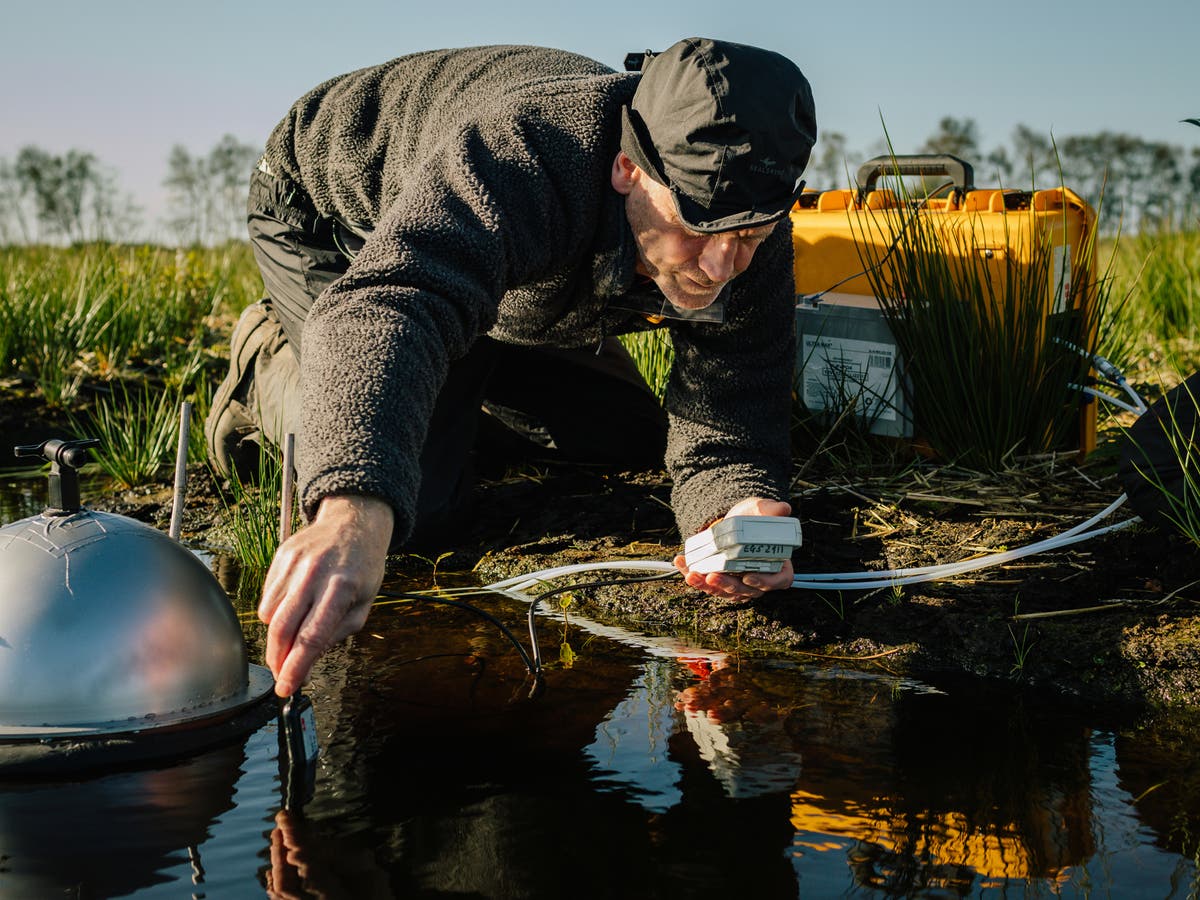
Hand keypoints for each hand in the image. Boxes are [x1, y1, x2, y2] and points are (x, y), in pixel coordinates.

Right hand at [259, 494, 392, 696]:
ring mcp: (295, 563)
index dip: (295, 668)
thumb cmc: (363, 567)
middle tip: (281, 673)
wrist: (354, 522)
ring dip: (277, 635)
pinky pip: (267, 595)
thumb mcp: (365, 603)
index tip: (286, 688)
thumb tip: (308, 662)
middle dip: (277, 659)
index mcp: (342, 588)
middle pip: (282, 629)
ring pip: (269, 614)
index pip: (312, 637)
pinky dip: (274, 611)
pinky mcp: (281, 556)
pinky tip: (293, 606)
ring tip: (294, 632)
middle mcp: (315, 574)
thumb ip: (338, 634)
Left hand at [673, 497, 794, 599]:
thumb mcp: (761, 510)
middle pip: (746, 589)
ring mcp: (738, 583)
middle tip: (712, 577)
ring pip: (724, 591)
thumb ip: (772, 510)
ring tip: (692, 575)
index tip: (750, 577)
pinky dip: (693, 575)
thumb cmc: (751, 518)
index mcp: (777, 565)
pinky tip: (681, 563)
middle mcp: (758, 578)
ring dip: (706, 585)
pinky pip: (706, 583)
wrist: (731, 520)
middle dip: (727, 585)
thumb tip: (783, 509)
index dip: (765, 582)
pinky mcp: (720, 581)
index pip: (778, 580)